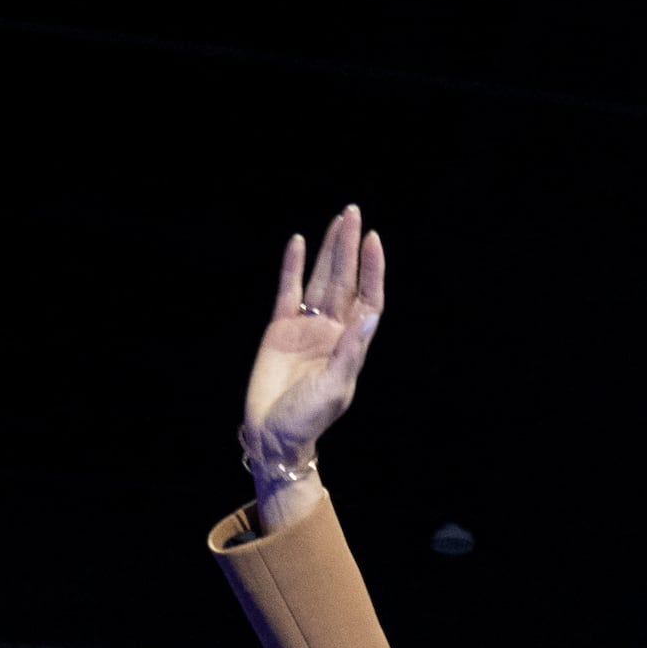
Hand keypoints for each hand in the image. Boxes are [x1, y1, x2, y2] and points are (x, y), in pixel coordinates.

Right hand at [239, 205, 387, 499]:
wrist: (273, 434)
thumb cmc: (308, 418)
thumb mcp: (335, 387)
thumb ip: (351, 350)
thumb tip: (371, 313)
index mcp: (351, 343)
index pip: (367, 297)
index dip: (371, 269)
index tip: (373, 240)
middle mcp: (331, 330)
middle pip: (344, 280)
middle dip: (349, 248)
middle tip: (353, 213)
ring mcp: (306, 327)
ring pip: (319, 279)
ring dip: (328, 251)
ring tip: (337, 220)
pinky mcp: (280, 328)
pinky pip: (288, 290)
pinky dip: (293, 267)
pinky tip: (298, 243)